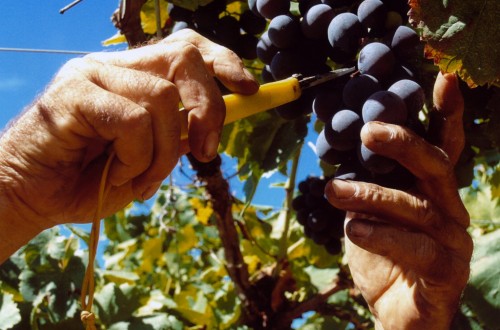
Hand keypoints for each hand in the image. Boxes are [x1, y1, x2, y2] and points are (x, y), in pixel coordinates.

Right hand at [0, 29, 257, 252]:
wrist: (34, 197)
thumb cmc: (92, 179)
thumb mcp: (148, 160)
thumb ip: (178, 139)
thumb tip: (209, 130)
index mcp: (136, 77)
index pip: (187, 48)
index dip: (223, 63)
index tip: (250, 88)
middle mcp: (116, 66)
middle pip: (184, 57)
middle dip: (209, 108)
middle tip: (207, 152)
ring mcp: (93, 74)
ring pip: (161, 97)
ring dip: (164, 151)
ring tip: (142, 177)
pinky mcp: (73, 93)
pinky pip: (132, 121)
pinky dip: (136, 157)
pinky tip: (117, 173)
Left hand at [325, 73, 471, 328]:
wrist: (396, 313)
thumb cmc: (383, 257)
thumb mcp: (366, 212)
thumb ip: (361, 181)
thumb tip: (334, 140)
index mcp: (431, 189)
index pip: (443, 145)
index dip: (446, 113)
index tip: (441, 78)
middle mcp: (448, 208)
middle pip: (435, 165)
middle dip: (403, 144)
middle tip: (368, 131)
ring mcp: (452, 241)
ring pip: (417, 207)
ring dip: (372, 195)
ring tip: (334, 190)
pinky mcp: (445, 272)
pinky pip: (415, 249)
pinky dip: (380, 236)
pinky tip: (352, 229)